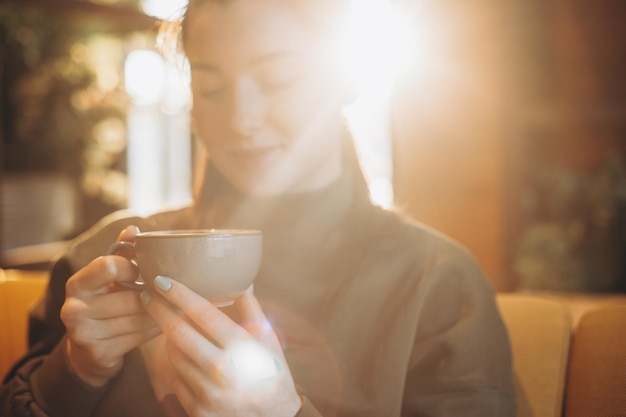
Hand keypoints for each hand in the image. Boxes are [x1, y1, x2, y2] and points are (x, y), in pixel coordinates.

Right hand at [60, 225, 160, 386]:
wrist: (88, 351)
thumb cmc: (104, 304)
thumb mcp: (107, 277)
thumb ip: (121, 252)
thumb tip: (133, 229)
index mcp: (77, 284)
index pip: (109, 267)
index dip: (133, 268)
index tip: (144, 271)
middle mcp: (74, 309)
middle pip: (131, 298)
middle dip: (153, 295)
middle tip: (168, 291)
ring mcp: (85, 334)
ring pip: (138, 318)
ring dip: (159, 312)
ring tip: (171, 306)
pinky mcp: (99, 353)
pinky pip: (139, 337)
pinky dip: (155, 328)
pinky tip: (163, 323)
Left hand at [141, 277, 301, 416]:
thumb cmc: (273, 375)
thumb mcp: (271, 342)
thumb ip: (253, 313)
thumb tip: (241, 286)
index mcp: (242, 348)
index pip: (203, 314)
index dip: (179, 294)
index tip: (162, 280)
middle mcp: (223, 370)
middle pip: (178, 332)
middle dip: (158, 310)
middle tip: (147, 294)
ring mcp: (208, 393)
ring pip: (173, 355)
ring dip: (169, 338)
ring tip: (172, 328)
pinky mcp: (197, 410)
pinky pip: (176, 380)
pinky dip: (177, 365)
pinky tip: (184, 357)